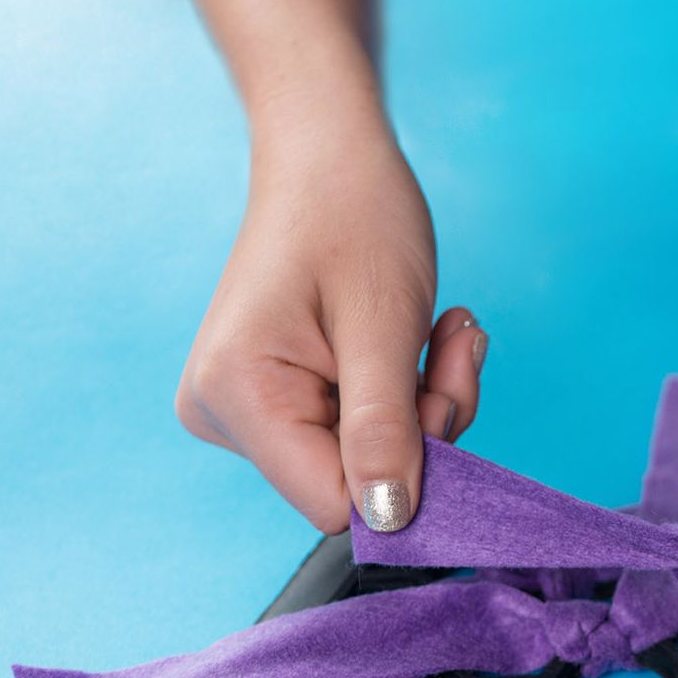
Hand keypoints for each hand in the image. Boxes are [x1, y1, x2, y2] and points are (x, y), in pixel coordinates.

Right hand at [175, 118, 485, 533]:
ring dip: (425, 403)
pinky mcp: (276, 401)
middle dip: (424, 425)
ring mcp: (246, 410)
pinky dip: (407, 394)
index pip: (335, 503)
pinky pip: (359, 431)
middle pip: (354, 481)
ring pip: (367, 459)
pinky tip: (421, 336)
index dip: (407, 472)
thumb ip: (385, 428)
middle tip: (453, 343)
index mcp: (237, 396)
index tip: (445, 394)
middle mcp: (224, 415)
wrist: (329, 155)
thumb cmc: (353, 214)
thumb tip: (390, 521)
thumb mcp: (384, 324)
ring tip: (443, 329)